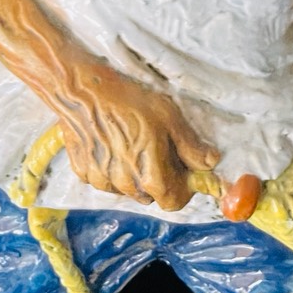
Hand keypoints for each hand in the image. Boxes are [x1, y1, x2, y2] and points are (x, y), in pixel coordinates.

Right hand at [53, 65, 219, 211]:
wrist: (82, 91)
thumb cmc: (128, 100)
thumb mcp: (168, 116)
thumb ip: (190, 146)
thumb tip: (210, 162)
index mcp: (150, 177)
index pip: (174, 201)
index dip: (183, 186)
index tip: (183, 167)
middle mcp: (126, 186)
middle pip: (151, 194)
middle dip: (159, 176)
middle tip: (158, 146)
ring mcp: (102, 181)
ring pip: (127, 186)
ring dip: (134, 172)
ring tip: (132, 139)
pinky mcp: (84, 172)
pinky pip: (105, 177)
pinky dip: (112, 166)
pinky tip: (112, 140)